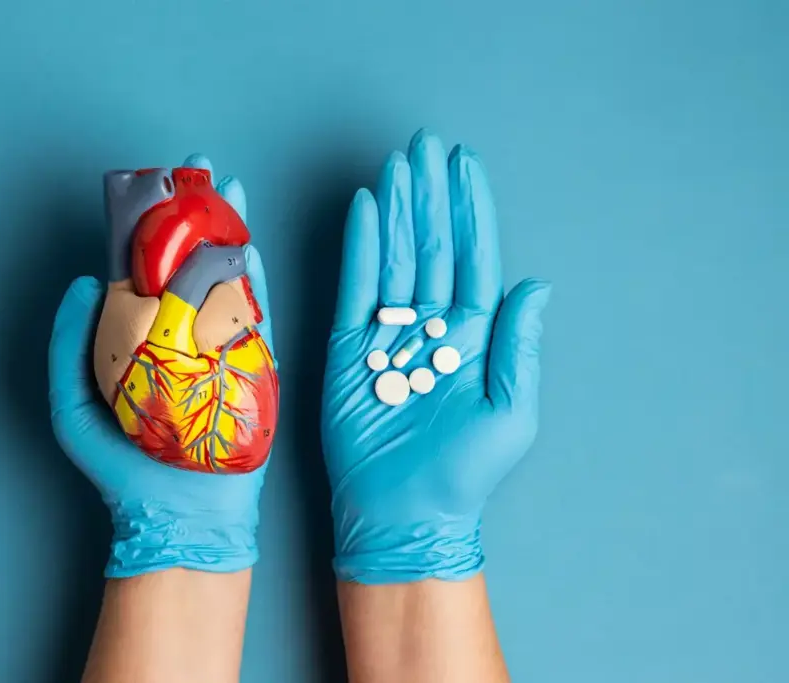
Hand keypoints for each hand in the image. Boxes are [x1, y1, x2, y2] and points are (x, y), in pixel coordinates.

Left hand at [49, 155, 275, 577]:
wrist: (179, 513)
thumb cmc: (121, 468)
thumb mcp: (72, 406)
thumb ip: (68, 345)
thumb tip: (82, 281)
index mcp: (136, 338)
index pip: (141, 270)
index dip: (147, 226)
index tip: (154, 186)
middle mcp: (178, 335)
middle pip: (187, 262)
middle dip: (197, 215)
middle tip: (204, 169)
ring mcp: (217, 348)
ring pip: (223, 278)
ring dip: (230, 232)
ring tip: (234, 191)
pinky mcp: (250, 367)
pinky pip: (253, 315)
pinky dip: (255, 279)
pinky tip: (252, 245)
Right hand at [321, 130, 551, 583]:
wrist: (406, 511)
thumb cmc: (464, 471)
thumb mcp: (511, 412)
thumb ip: (519, 345)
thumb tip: (535, 284)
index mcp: (473, 336)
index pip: (473, 259)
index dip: (469, 211)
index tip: (465, 165)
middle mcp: (431, 326)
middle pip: (431, 246)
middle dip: (429, 195)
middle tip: (425, 145)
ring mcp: (388, 334)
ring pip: (393, 258)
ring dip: (395, 209)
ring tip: (397, 165)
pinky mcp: (348, 348)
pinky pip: (355, 287)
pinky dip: (358, 247)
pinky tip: (363, 209)